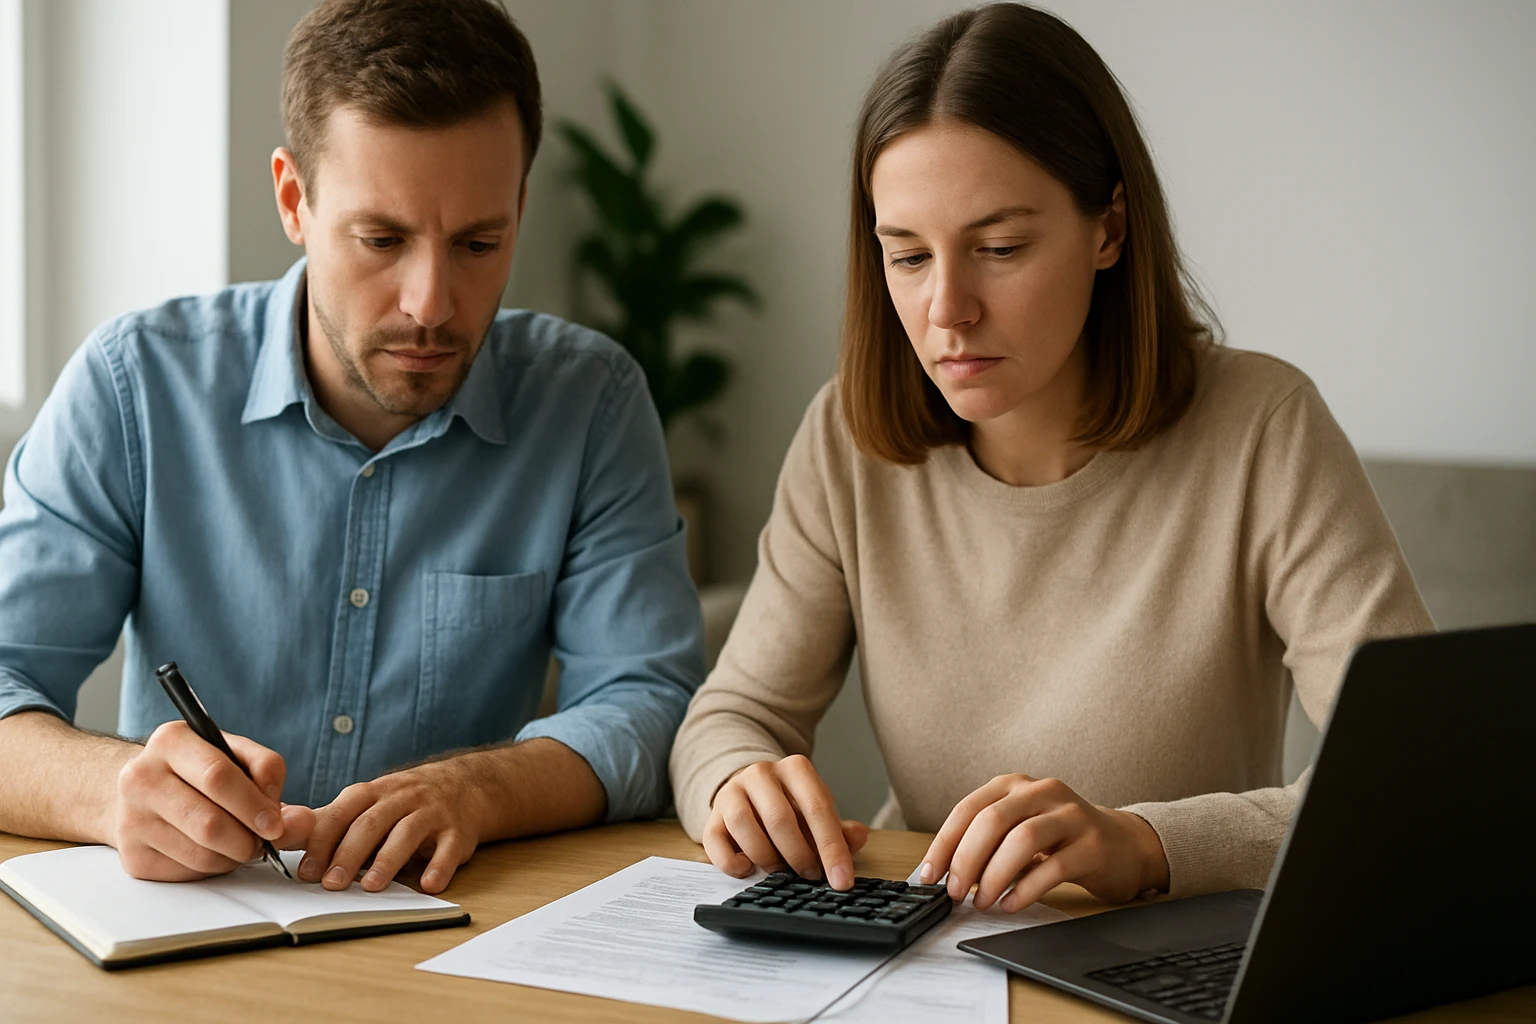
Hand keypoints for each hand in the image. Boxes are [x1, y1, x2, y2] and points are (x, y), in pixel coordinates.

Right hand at [113, 721, 314, 880]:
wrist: (144, 790)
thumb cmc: (199, 770)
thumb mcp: (235, 754)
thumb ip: (270, 776)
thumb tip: (300, 821)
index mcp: (171, 740)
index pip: (217, 776)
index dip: (254, 805)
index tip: (276, 824)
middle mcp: (141, 778)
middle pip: (209, 823)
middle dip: (248, 839)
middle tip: (264, 841)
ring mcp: (131, 820)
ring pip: (202, 854)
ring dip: (234, 855)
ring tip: (240, 841)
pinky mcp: (133, 856)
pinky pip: (189, 872)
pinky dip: (213, 867)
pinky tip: (214, 850)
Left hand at [293, 758, 485, 894]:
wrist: (464, 784)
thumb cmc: (403, 802)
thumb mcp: (366, 803)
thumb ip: (326, 821)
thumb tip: (277, 828)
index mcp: (372, 793)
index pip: (341, 814)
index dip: (321, 842)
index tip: (305, 871)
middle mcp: (402, 798)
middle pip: (371, 823)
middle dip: (349, 854)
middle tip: (331, 884)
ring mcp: (432, 812)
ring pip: (408, 833)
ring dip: (388, 860)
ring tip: (373, 887)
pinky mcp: (458, 831)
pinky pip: (450, 848)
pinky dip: (440, 866)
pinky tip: (429, 885)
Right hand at [704, 754, 869, 889]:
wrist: (751, 793)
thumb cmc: (791, 807)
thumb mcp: (817, 812)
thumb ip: (838, 828)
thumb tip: (859, 837)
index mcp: (795, 769)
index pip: (817, 807)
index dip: (832, 847)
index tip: (842, 880)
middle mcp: (760, 774)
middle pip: (779, 818)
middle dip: (799, 855)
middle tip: (810, 876)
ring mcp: (732, 792)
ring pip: (744, 825)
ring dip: (767, 857)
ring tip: (780, 872)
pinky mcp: (712, 815)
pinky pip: (714, 840)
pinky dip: (730, 861)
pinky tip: (746, 869)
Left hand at [919, 774, 1168, 911]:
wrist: (1124, 844)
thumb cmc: (1061, 838)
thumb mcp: (1020, 828)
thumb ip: (987, 842)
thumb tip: (945, 873)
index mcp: (1015, 785)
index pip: (968, 809)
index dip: (944, 843)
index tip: (929, 875)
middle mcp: (1042, 792)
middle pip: (992, 821)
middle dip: (966, 860)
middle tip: (955, 892)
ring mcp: (1070, 816)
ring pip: (1022, 840)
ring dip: (994, 876)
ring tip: (983, 902)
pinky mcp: (1092, 846)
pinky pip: (1053, 868)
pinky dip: (1025, 890)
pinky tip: (1011, 905)